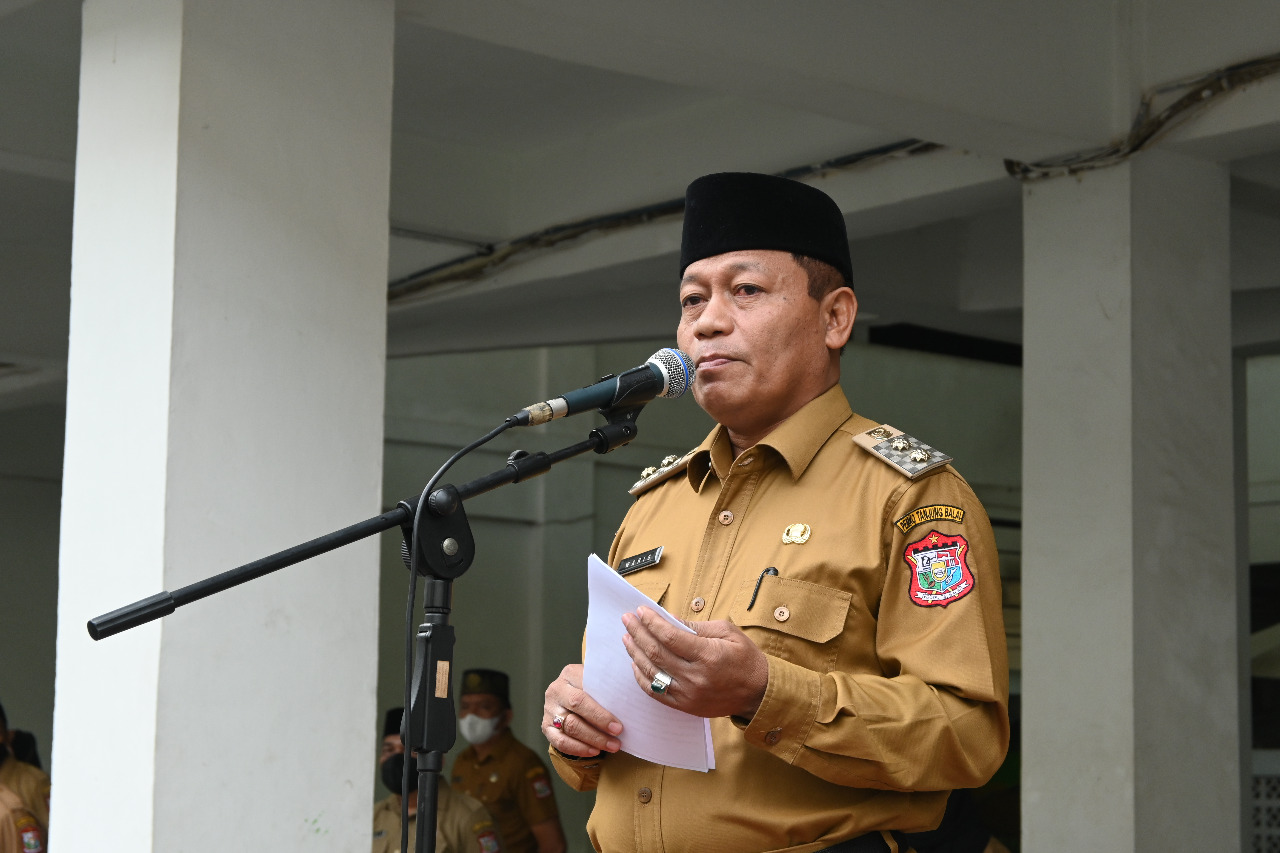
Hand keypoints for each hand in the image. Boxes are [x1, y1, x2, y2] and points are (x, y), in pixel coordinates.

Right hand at [542, 664, 623, 757]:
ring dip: (593, 739)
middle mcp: (556, 690)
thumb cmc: (592, 690)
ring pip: (570, 727)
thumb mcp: (597, 683)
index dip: (602, 712)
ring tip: (612, 746)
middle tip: (618, 735)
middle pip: (577, 707)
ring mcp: (549, 709)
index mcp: (569, 674)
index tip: (619, 725)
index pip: (585, 693)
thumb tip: (631, 701)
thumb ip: (607, 688)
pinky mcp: (546, 727)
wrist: (572, 697)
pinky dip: (579, 748)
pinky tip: (595, 751)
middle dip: (600, 724)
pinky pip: (560, 742)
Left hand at [621, 606, 768, 718]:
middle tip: (627, 619)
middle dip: (638, 633)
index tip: (641, 611)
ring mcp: (688, 694)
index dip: (652, 622)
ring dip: (635, 653)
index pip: (670, 636)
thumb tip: (669, 619)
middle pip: (656, 652)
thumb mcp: (727, 632)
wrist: (758, 693)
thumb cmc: (745, 658)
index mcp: (707, 655)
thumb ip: (697, 626)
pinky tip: (635, 663)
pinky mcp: (685, 706)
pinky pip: (655, 692)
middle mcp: (695, 677)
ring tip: (627, 637)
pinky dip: (641, 677)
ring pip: (652, 672)